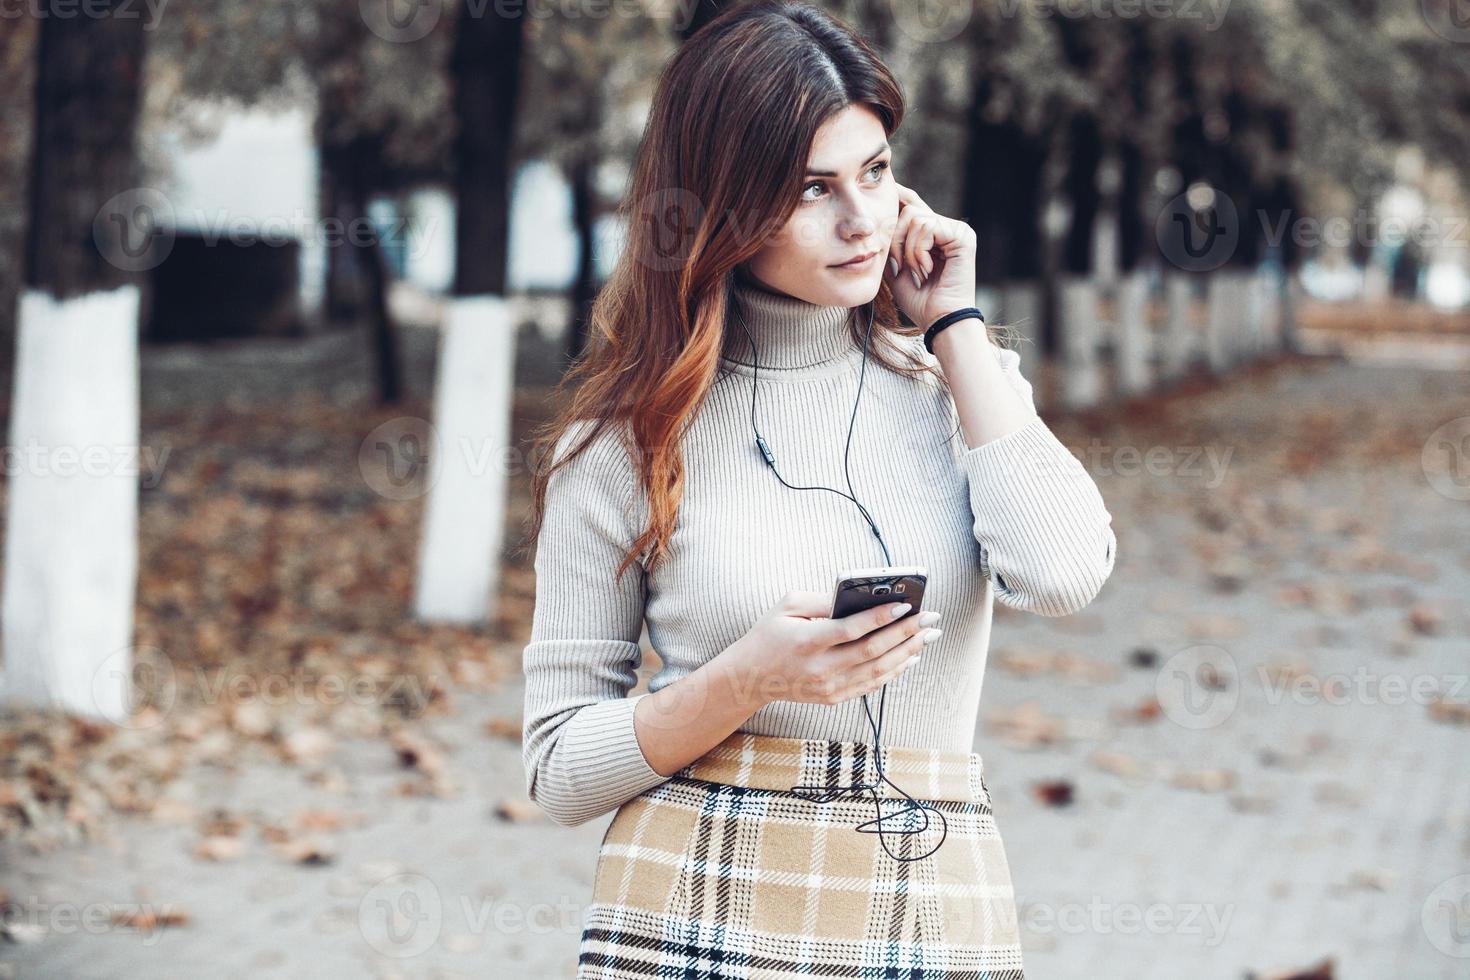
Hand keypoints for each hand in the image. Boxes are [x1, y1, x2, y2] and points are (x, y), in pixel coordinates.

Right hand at [724, 591, 942, 707]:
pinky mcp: (834, 697)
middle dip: (906, 633)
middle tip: (930, 618)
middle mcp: (820, 668)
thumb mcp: (788, 606)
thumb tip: (859, 597)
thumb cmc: (770, 634)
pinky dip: (896, 670)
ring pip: (878, 670)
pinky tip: (911, 655)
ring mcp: (829, 687)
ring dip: (908, 651)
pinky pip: (872, 684)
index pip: (851, 630)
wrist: (751, 677)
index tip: (905, 605)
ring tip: (929, 634)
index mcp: (806, 642)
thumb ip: (822, 600)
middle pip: (872, 651)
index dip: (881, 618)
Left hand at [882, 181, 979, 332]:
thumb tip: (876, 226)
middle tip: (900, 265)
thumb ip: (890, 249)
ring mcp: (958, 231)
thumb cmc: (921, 303)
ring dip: (908, 250)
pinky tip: (927, 269)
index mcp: (936, 236)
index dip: (897, 200)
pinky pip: (927, 226)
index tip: (885, 195)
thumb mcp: (897, 272)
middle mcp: (949, 229)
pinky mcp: (963, 236)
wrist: (939, 320)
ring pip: (915, 218)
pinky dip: (919, 250)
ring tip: (917, 271)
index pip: (913, 207)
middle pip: (910, 210)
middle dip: (896, 239)